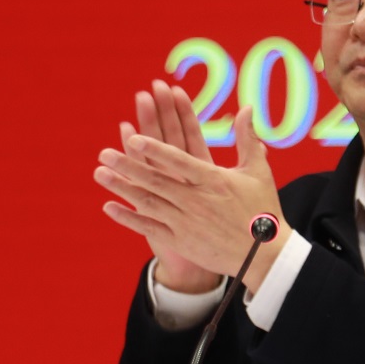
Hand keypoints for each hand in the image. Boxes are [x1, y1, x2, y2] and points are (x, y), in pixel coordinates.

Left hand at [97, 105, 294, 293]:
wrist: (264, 255)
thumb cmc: (262, 210)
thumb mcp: (257, 171)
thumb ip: (247, 138)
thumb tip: (246, 108)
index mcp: (212, 179)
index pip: (178, 160)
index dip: (154, 148)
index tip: (132, 137)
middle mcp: (195, 199)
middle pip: (155, 179)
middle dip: (127, 165)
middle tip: (104, 153)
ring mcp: (185, 222)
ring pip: (147, 201)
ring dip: (122, 187)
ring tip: (100, 173)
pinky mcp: (181, 241)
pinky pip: (149, 227)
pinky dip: (128, 218)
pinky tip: (109, 207)